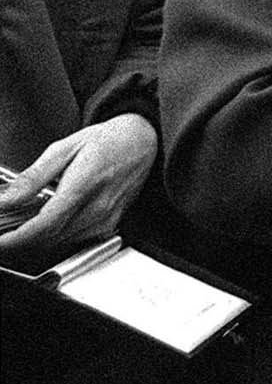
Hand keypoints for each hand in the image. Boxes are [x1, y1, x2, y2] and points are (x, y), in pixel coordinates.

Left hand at [0, 114, 157, 259]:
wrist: (145, 141)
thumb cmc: (108, 140)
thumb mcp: (64, 147)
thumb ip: (33, 177)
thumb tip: (5, 200)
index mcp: (84, 185)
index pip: (44, 225)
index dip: (15, 240)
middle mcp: (98, 207)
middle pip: (48, 239)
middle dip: (19, 241)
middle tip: (2, 230)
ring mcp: (106, 219)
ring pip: (59, 243)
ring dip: (35, 239)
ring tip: (20, 225)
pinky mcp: (109, 225)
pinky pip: (74, 240)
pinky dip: (54, 237)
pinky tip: (46, 223)